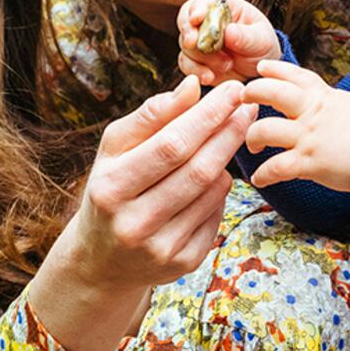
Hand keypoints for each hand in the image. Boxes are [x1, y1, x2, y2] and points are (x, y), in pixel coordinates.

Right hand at [28, 74, 256, 350]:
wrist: (102, 258)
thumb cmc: (112, 187)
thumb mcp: (116, 149)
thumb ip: (152, 115)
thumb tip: (192, 86)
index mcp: (111, 188)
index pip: (171, 145)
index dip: (207, 116)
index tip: (232, 90)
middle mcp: (134, 224)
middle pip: (198, 171)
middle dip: (228, 133)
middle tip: (248, 106)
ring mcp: (160, 249)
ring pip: (212, 193)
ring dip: (226, 160)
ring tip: (228, 136)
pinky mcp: (182, 264)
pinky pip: (216, 216)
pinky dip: (221, 190)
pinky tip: (215, 176)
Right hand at [176, 0, 280, 84]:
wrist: (259, 70)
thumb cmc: (262, 46)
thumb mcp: (261, 40)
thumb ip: (246, 36)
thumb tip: (229, 31)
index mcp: (222, 7)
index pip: (203, 2)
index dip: (196, 9)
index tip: (196, 19)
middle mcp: (205, 21)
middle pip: (186, 21)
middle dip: (188, 33)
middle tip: (193, 43)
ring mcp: (198, 41)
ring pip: (186, 46)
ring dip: (202, 58)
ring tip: (226, 65)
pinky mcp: (195, 60)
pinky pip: (186, 64)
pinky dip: (196, 71)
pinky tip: (210, 77)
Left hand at [241, 59, 349, 192]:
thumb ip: (330, 105)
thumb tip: (322, 105)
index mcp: (324, 97)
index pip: (294, 75)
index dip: (275, 69)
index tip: (262, 68)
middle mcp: (311, 113)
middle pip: (271, 92)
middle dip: (252, 93)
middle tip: (244, 99)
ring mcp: (308, 137)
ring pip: (264, 129)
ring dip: (252, 137)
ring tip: (253, 145)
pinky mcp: (308, 162)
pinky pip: (275, 168)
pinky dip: (263, 175)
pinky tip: (259, 179)